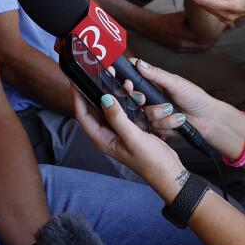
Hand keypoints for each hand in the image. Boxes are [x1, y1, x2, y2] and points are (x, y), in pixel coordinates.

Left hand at [71, 85, 186, 189]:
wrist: (168, 172)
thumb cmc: (150, 161)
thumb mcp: (133, 138)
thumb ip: (118, 118)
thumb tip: (104, 99)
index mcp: (102, 139)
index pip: (82, 115)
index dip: (77, 97)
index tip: (76, 80)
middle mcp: (106, 135)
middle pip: (93, 109)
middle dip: (95, 90)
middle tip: (99, 73)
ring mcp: (117, 132)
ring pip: (109, 107)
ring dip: (112, 93)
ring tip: (117, 79)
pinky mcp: (129, 128)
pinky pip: (122, 110)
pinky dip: (124, 99)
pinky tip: (129, 90)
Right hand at [145, 10, 214, 53]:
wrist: (152, 27)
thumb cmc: (167, 20)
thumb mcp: (182, 15)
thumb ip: (194, 17)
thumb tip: (206, 13)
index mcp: (183, 35)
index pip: (203, 39)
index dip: (212, 36)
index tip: (218, 31)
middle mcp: (183, 45)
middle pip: (203, 46)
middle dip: (211, 41)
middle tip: (218, 34)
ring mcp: (181, 49)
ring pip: (199, 49)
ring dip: (206, 44)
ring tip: (213, 37)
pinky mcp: (179, 50)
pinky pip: (193, 50)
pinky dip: (200, 46)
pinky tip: (204, 41)